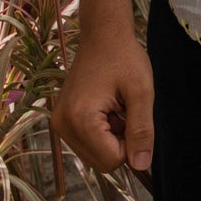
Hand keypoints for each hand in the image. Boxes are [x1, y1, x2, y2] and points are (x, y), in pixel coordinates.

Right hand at [51, 30, 154, 173]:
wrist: (103, 35)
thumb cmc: (124, 57)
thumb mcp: (142, 92)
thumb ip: (142, 130)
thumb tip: (142, 165)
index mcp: (79, 119)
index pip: (112, 161)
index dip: (131, 144)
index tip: (132, 115)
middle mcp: (62, 126)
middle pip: (102, 162)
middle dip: (121, 142)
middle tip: (125, 109)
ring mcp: (59, 124)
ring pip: (96, 155)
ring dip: (112, 137)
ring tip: (115, 106)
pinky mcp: (61, 120)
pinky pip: (88, 143)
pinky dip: (103, 131)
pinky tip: (107, 107)